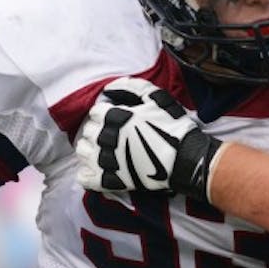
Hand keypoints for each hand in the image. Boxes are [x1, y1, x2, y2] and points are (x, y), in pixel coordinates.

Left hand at [74, 77, 222, 200]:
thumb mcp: (157, 97)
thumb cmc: (173, 126)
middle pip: (88, 131)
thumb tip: (109, 88)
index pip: (95, 112)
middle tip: (110, 134)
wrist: (186, 158)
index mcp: (115, 117)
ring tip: (100, 150)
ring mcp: (109, 161)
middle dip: (96, 130)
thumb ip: (131, 87)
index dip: (104, 113)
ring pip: (82, 153)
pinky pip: (87, 179)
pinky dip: (86, 175)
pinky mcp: (113, 180)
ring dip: (88, 149)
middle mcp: (107, 138)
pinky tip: (93, 171)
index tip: (114, 118)